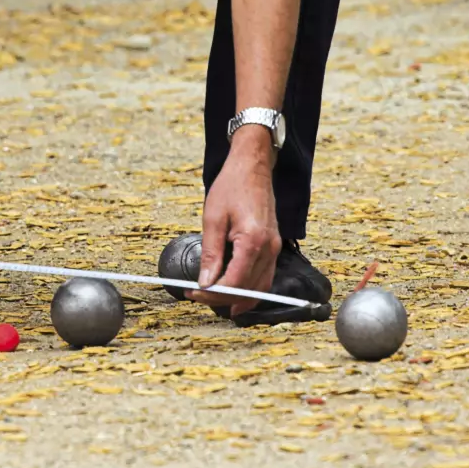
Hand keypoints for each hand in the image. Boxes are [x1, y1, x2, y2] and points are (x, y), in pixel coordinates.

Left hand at [186, 126, 280, 316]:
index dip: (213, 293)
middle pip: (247, 289)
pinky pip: (265, 277)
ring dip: (238, 298)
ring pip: (260, 288)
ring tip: (214, 300)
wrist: (252, 167)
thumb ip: (211, 254)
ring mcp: (274, 248)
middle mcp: (269, 248)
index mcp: (253, 241)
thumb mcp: (213, 218)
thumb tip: (206, 282)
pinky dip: (250, 289)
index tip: (193, 293)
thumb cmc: (232, 186)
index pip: (234, 281)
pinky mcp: (274, 246)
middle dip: (222, 298)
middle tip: (198, 296)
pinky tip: (234, 292)